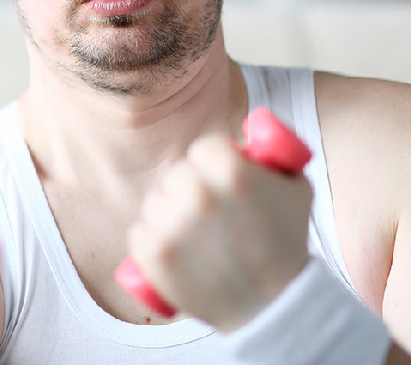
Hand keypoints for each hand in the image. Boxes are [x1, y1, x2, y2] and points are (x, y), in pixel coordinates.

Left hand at [126, 134, 312, 331]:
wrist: (276, 307)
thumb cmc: (285, 242)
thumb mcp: (294, 185)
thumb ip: (270, 151)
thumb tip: (249, 127)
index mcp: (229, 169)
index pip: (202, 149)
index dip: (212, 165)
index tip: (221, 183)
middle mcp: (197, 194)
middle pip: (177, 175)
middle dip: (190, 189)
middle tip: (209, 214)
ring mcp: (172, 225)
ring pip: (156, 202)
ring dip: (169, 215)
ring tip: (196, 239)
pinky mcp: (153, 255)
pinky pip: (139, 232)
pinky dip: (151, 241)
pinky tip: (175, 252)